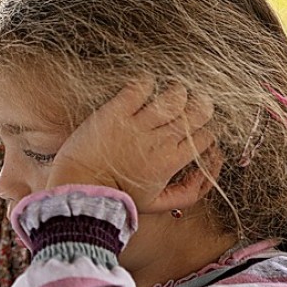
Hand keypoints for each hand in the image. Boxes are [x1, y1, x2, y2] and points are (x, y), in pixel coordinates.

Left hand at [47, 80, 215, 212]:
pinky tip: (143, 88)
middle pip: (197, 111)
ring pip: (174, 96)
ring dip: (176, 92)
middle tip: (189, 107)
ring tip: (167, 96)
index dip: (203, 131)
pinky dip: (146, 83)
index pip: (205, 136)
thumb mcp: (156, 203)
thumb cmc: (117, 195)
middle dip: (200, 106)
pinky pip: (140, 87)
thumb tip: (205, 176)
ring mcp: (137, 124)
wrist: (80, 186)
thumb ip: (186, 193)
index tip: (193, 131)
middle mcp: (159, 141)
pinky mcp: (116, 111)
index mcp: (171, 162)